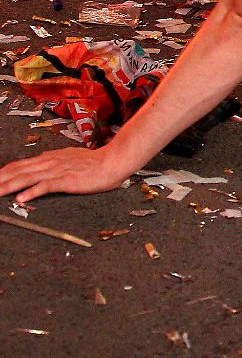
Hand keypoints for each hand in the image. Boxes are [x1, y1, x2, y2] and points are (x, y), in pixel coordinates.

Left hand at [0, 146, 136, 204]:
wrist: (114, 161)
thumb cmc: (96, 161)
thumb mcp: (71, 157)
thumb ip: (55, 160)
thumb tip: (43, 160)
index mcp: (50, 157)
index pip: (20, 165)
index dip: (3, 172)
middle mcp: (49, 162)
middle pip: (17, 171)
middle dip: (0, 179)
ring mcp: (56, 171)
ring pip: (26, 178)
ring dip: (8, 186)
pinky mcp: (65, 180)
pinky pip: (44, 187)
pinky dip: (31, 193)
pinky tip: (21, 199)